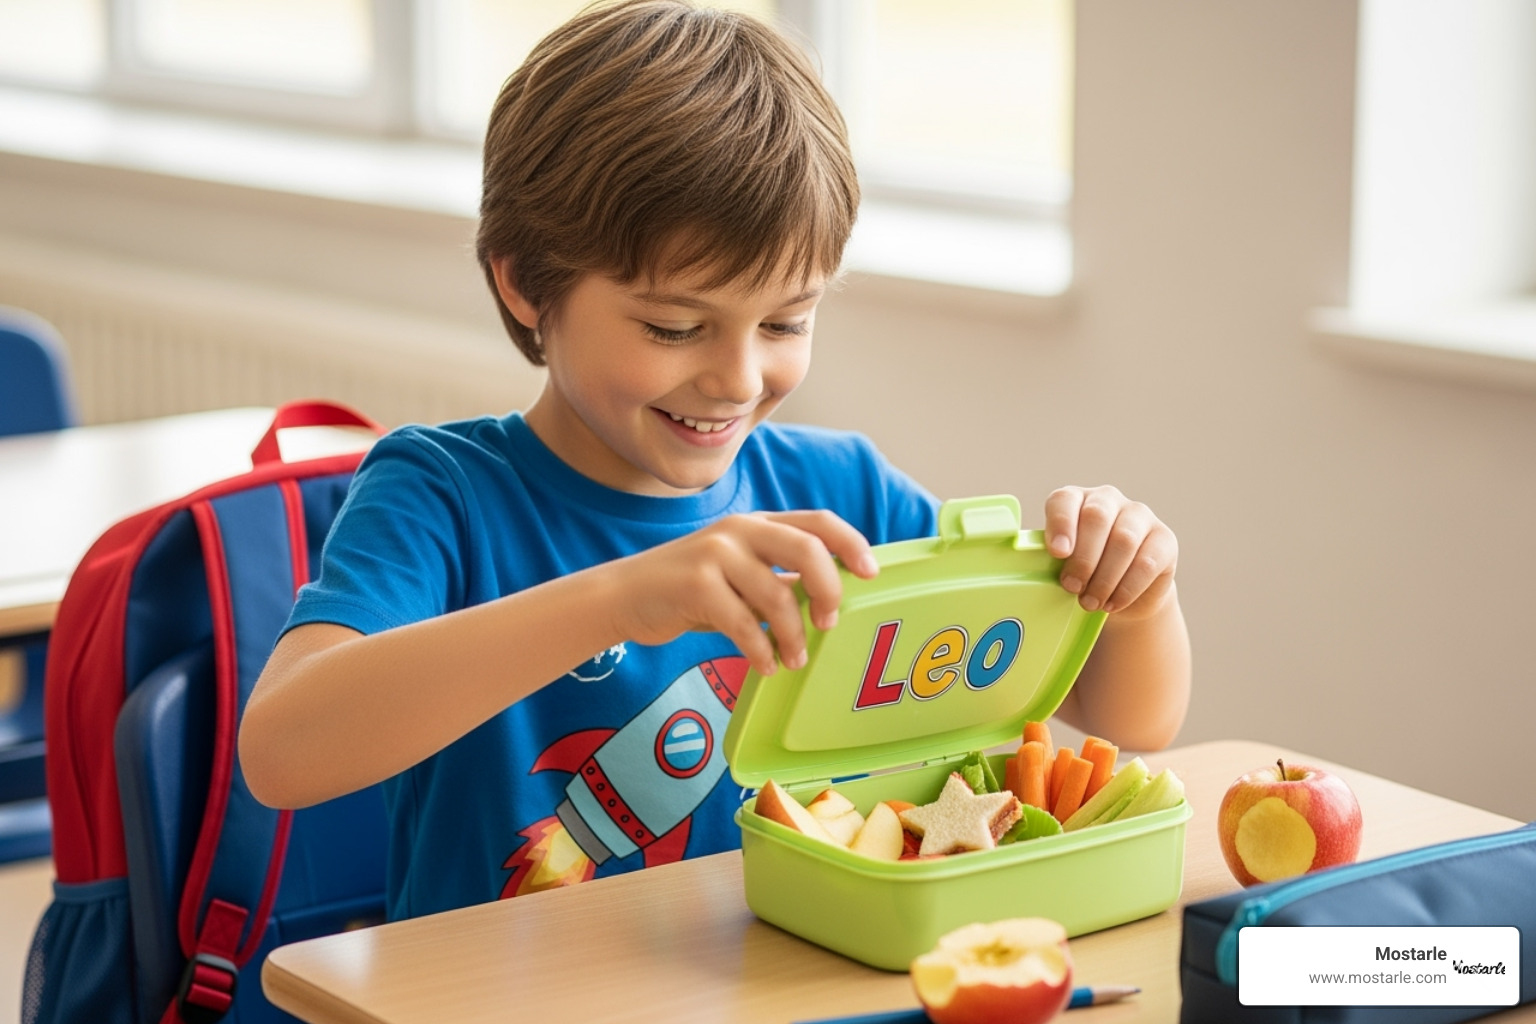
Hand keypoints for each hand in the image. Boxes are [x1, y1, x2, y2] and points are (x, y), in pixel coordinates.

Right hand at [606, 511, 878, 675]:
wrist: (625, 595)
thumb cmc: (691, 589)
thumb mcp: (738, 573)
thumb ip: (778, 579)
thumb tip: (831, 603)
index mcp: (757, 523)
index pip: (818, 521)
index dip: (851, 544)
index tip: (871, 573)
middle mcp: (740, 529)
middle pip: (807, 549)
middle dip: (829, 590)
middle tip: (830, 623)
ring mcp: (716, 553)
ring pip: (777, 596)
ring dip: (794, 636)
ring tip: (795, 659)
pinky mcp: (695, 584)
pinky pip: (744, 624)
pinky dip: (761, 651)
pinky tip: (766, 666)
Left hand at [1044, 485, 1176, 618]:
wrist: (1123, 593)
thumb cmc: (1083, 573)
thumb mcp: (1061, 564)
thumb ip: (1047, 558)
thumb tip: (1026, 563)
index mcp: (1075, 500)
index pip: (1065, 500)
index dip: (1060, 524)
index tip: (1057, 553)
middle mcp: (1108, 500)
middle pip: (1096, 517)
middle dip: (1082, 558)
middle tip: (1072, 587)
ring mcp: (1140, 516)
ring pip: (1123, 540)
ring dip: (1104, 577)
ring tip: (1090, 602)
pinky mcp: (1164, 539)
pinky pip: (1147, 562)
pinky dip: (1126, 588)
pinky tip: (1113, 603)